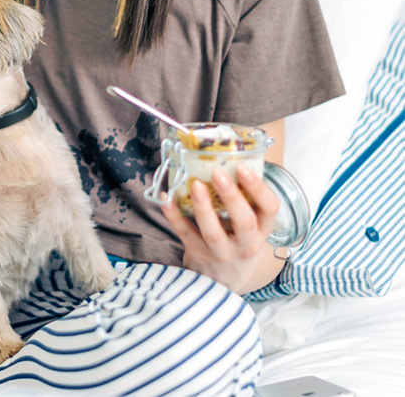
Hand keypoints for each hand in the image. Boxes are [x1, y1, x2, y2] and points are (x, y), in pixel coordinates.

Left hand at [162, 163, 281, 293]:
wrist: (222, 280)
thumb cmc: (235, 239)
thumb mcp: (249, 224)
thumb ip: (243, 197)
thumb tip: (223, 154)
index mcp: (261, 229)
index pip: (270, 208)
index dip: (258, 188)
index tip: (242, 167)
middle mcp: (246, 244)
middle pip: (245, 222)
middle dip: (232, 196)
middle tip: (217, 172)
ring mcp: (221, 253)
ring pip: (214, 233)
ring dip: (203, 207)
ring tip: (195, 184)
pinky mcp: (198, 255)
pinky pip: (185, 234)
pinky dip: (173, 215)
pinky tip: (165, 197)